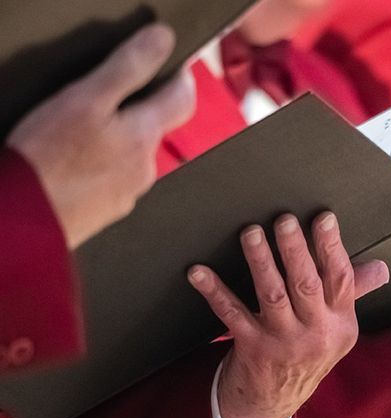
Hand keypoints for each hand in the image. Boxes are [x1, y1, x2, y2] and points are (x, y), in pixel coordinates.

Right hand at [6, 24, 195, 248]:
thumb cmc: (48, 157)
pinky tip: (73, 165)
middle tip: (104, 97)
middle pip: (155, 129)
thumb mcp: (86, 99)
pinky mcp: (108, 211)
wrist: (23, 220)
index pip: (183, 100)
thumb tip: (164, 40)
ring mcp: (128, 193)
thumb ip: (128, 68)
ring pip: (132, 156)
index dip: (177, 78)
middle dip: (138, 110)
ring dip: (116, 141)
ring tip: (80, 133)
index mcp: (145, 135)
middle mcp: (145, 167)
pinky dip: (100, 168)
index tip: (165, 65)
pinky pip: (113, 180)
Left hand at [187, 212, 389, 417]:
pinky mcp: (252, 348)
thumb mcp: (336, 329)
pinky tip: (200, 272)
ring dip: (260, 262)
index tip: (323, 218)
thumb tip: (381, 269)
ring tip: (251, 234)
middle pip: (306, 285)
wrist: (276, 401)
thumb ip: (353, 293)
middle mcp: (315, 333)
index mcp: (340, 322)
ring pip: (272, 296)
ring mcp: (283, 342)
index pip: (340, 280)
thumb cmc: (307, 352)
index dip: (332, 247)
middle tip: (284, 220)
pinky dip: (215, 292)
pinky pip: (232, 315)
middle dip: (295, 250)